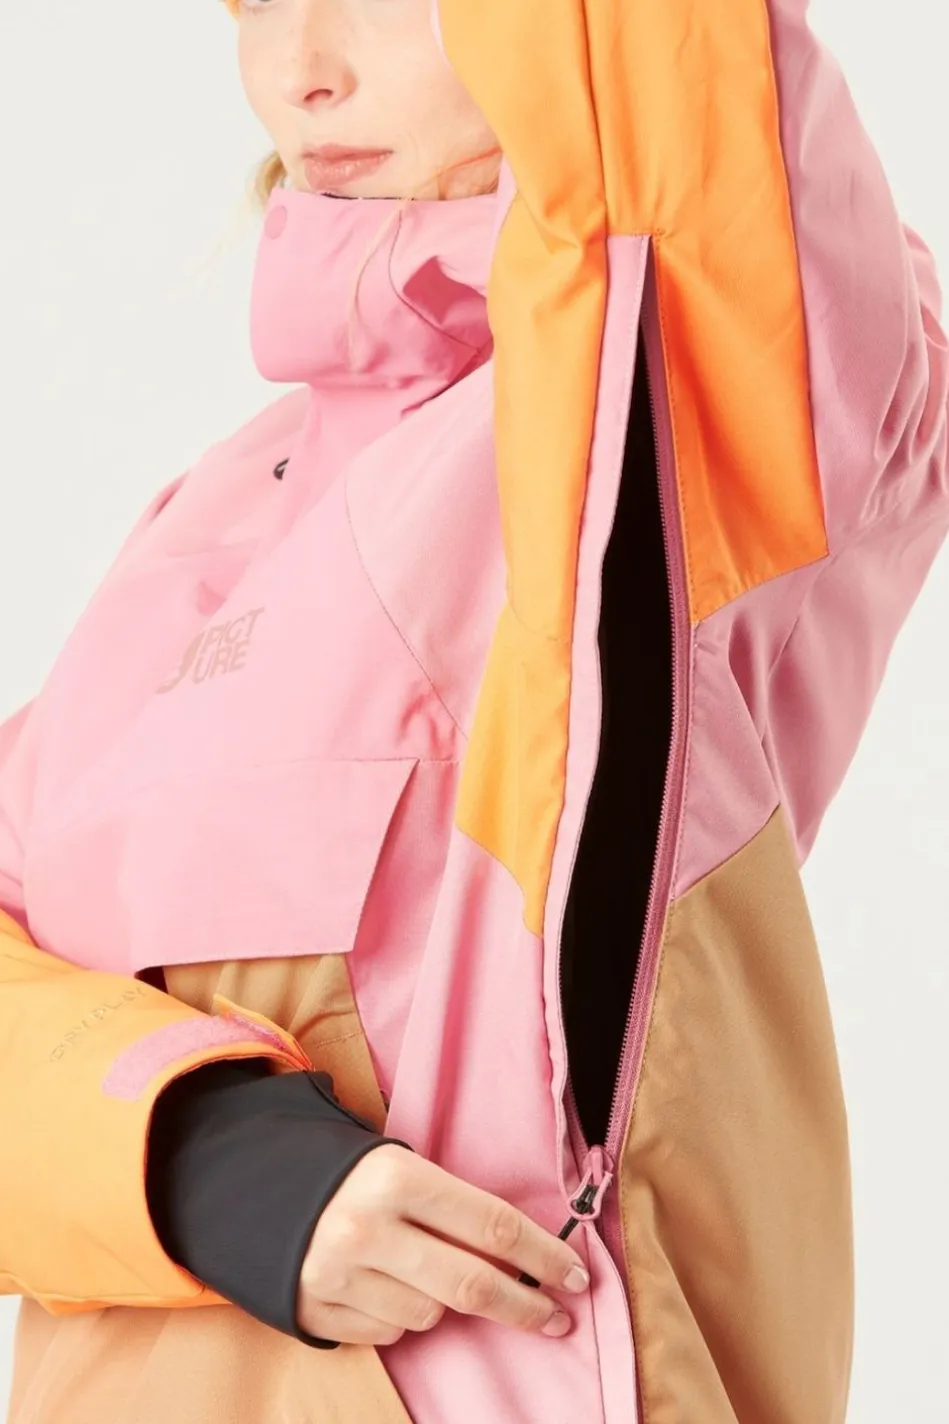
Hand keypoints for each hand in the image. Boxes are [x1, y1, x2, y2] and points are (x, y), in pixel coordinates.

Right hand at [296, 1145, 590, 1345]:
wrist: (259, 1187)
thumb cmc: (354, 1175)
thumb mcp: (403, 1168)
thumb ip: (456, 1207)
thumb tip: (530, 1255)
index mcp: (397, 1177)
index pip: (492, 1225)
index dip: (544, 1254)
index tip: (576, 1275)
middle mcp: (368, 1228)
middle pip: (473, 1285)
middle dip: (526, 1306)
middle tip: (558, 1316)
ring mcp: (341, 1274)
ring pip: (432, 1313)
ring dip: (446, 1302)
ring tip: (426, 1269)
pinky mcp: (320, 1309)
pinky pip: (392, 1331)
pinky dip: (402, 1314)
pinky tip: (387, 1285)